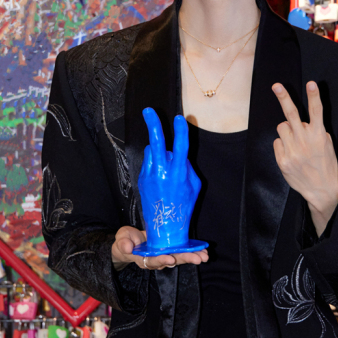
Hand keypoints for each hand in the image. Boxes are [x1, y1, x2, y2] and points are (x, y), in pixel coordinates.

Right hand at [111, 225, 208, 270]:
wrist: (130, 243)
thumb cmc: (125, 241)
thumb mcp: (121, 239)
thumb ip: (123, 243)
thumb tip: (128, 247)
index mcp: (143, 259)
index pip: (153, 261)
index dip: (161, 260)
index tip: (170, 259)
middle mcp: (156, 259)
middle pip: (171, 261)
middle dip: (185, 259)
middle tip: (198, 259)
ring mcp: (164, 255)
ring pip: (179, 257)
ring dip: (192, 256)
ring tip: (205, 256)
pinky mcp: (170, 249)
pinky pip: (182, 251)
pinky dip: (193, 251)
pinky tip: (203, 250)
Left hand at [137, 107, 202, 250]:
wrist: (165, 226)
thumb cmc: (184, 206)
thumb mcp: (195, 186)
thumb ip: (187, 167)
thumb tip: (178, 154)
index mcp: (179, 174)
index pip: (181, 147)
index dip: (181, 131)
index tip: (180, 118)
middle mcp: (162, 173)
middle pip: (157, 143)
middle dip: (153, 125)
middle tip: (148, 110)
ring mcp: (150, 175)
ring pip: (153, 151)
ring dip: (159, 152)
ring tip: (166, 167)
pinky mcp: (142, 178)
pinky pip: (149, 162)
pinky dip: (155, 162)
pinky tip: (160, 176)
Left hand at [272, 81, 337, 235]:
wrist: (322, 191)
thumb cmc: (326, 165)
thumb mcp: (327, 146)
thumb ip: (316, 131)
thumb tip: (304, 123)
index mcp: (319, 136)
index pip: (317, 112)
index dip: (314, 96)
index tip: (311, 83)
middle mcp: (305, 141)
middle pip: (291, 114)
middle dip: (283, 97)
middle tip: (276, 85)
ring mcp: (292, 151)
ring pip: (282, 127)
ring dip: (287, 130)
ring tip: (295, 141)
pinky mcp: (283, 160)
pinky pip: (277, 142)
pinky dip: (282, 144)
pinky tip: (291, 153)